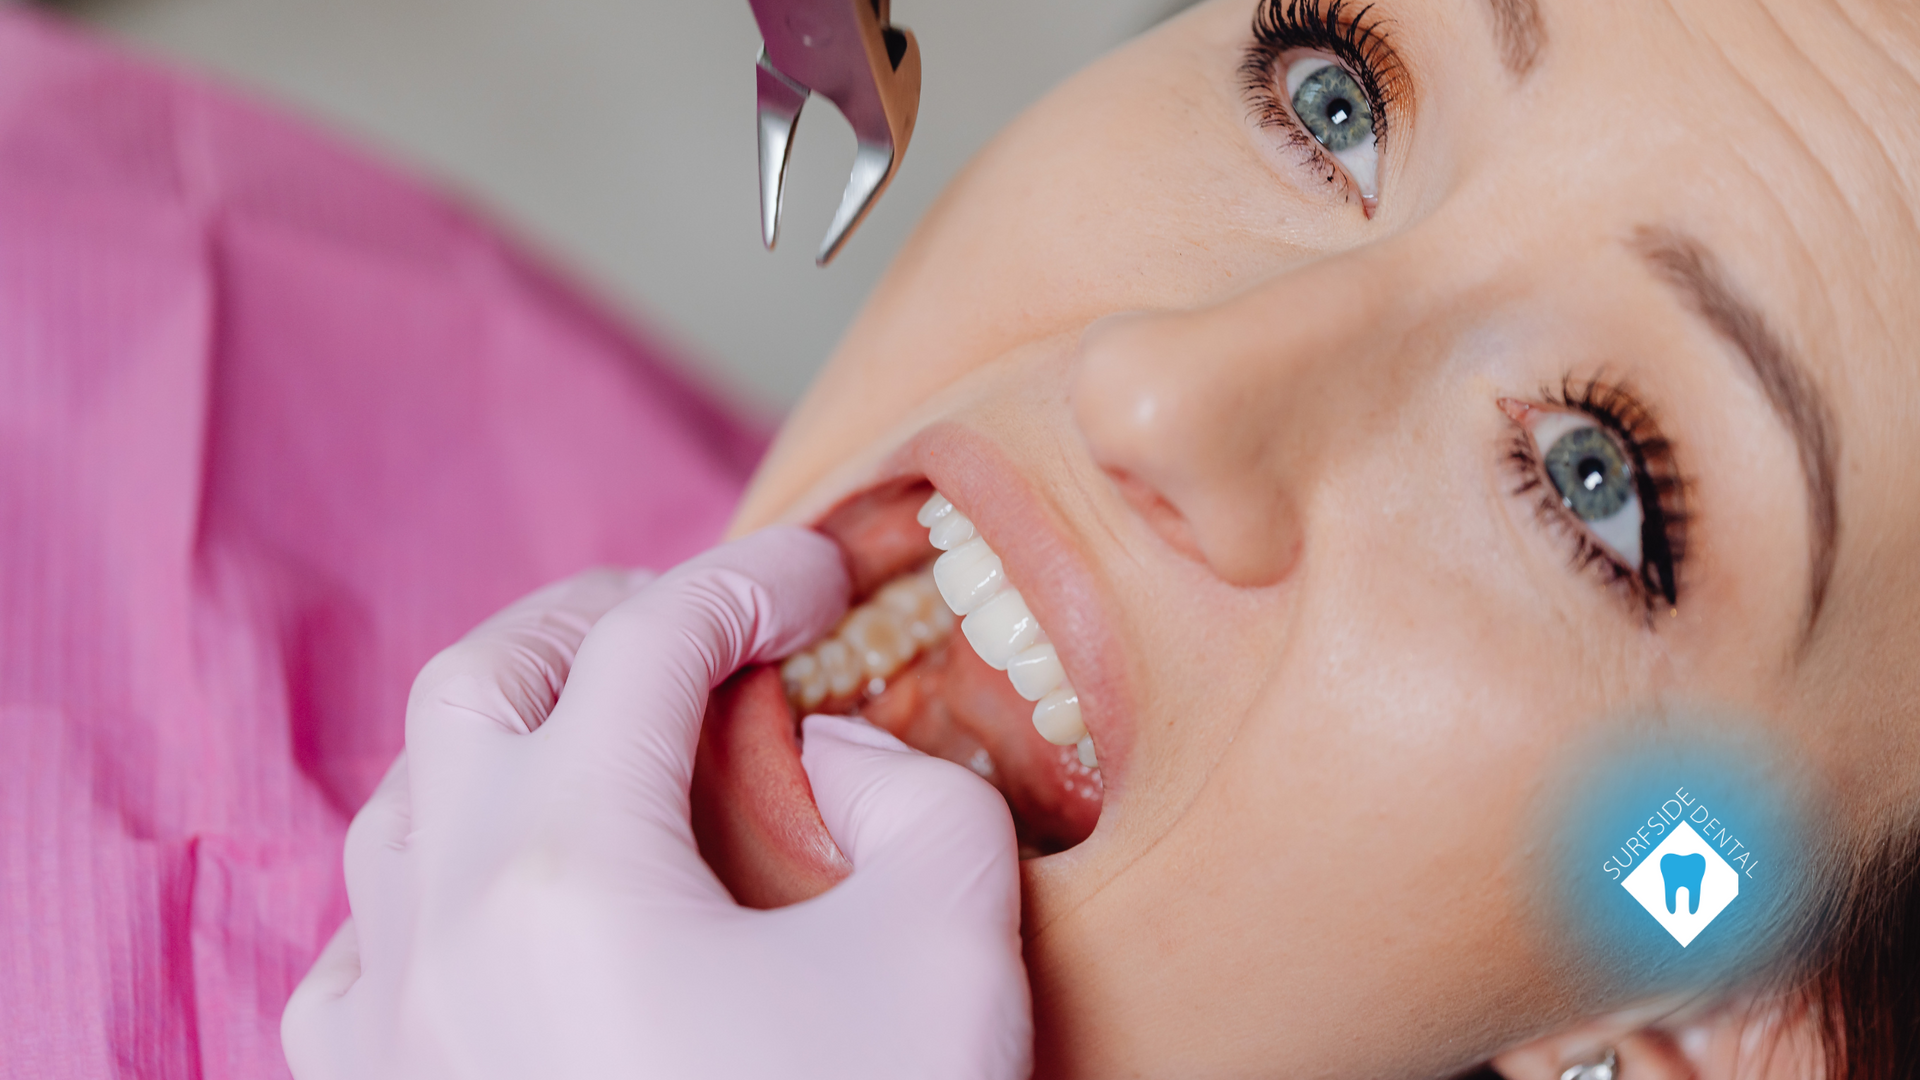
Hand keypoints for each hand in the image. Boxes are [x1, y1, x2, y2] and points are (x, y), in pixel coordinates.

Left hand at [282, 527, 1030, 1079]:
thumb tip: (832, 754)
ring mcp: (390, 1029)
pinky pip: (358, 947)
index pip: (651, 643)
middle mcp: (442, 928)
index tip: (828, 578)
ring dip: (511, 736)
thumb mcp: (948, 955)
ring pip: (403, 806)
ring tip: (614, 740)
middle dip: (597, 621)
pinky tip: (512, 900)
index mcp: (569, 869)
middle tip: (704, 623)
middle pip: (481, 684)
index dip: (752, 579)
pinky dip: (436, 877)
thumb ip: (922, 800)